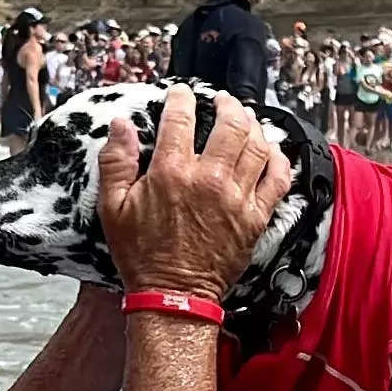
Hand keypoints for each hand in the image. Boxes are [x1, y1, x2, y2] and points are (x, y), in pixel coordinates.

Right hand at [99, 86, 292, 299]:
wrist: (173, 296)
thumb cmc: (142, 255)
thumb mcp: (112, 208)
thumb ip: (116, 162)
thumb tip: (120, 125)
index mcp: (171, 173)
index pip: (181, 118)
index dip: (182, 99)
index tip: (181, 94)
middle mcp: (208, 179)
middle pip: (230, 124)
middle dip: (228, 104)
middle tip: (223, 101)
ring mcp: (237, 198)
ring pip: (257, 145)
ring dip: (254, 125)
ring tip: (246, 119)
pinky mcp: (255, 217)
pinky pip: (278, 178)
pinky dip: (279, 158)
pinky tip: (272, 150)